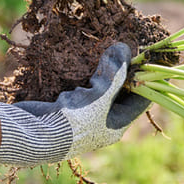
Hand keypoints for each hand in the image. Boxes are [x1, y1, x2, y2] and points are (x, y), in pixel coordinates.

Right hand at [0, 43, 150, 167]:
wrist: (32, 135)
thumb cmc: (73, 120)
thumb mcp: (100, 95)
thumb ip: (114, 72)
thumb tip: (125, 48)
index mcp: (116, 126)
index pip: (141, 100)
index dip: (147, 80)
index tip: (151, 60)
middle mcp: (103, 124)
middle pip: (120, 94)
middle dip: (122, 73)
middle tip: (126, 49)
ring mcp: (84, 117)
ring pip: (100, 90)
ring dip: (102, 73)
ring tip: (108, 52)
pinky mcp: (66, 109)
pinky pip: (81, 90)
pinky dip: (84, 77)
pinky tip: (83, 64)